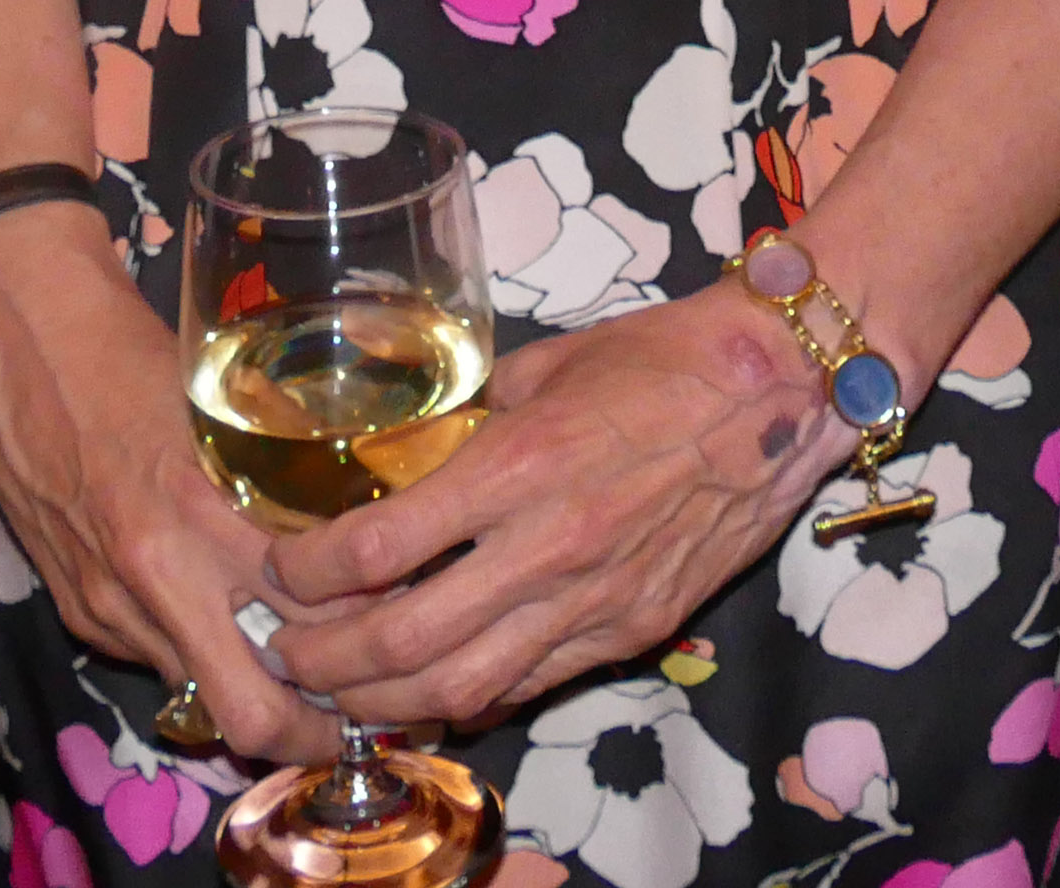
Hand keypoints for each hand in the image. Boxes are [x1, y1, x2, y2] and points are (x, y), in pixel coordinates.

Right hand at [0, 205, 345, 764]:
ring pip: (199, 695)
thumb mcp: (231, 409)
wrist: (24, 337)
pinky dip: (196, 656)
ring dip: (250, 694)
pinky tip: (224, 625)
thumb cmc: (135, 354)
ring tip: (302, 672)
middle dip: (310, 732)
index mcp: (205, 515)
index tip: (398, 646)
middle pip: (248, 710)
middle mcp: (155, 576)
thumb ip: (282, 482)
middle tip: (356, 717)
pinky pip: (153, 657)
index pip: (306, 622)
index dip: (361, 649)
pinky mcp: (76, 608)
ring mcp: (108, 604)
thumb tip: (357, 528)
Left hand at [260, 283, 852, 729]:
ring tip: (343, 688)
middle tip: (286, 648)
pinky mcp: (633, 630)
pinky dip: (468, 697)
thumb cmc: (661, 358)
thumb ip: (473, 420)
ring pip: (462, 689)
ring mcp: (593, 602)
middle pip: (402, 646)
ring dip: (385, 701)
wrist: (780, 390)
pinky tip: (432, 686)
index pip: (375, 552)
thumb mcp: (543, 366)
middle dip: (324, 662)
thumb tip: (415, 453)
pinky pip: (530, 685)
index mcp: (516, 467)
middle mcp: (547, 548)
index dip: (306, 574)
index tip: (278, 568)